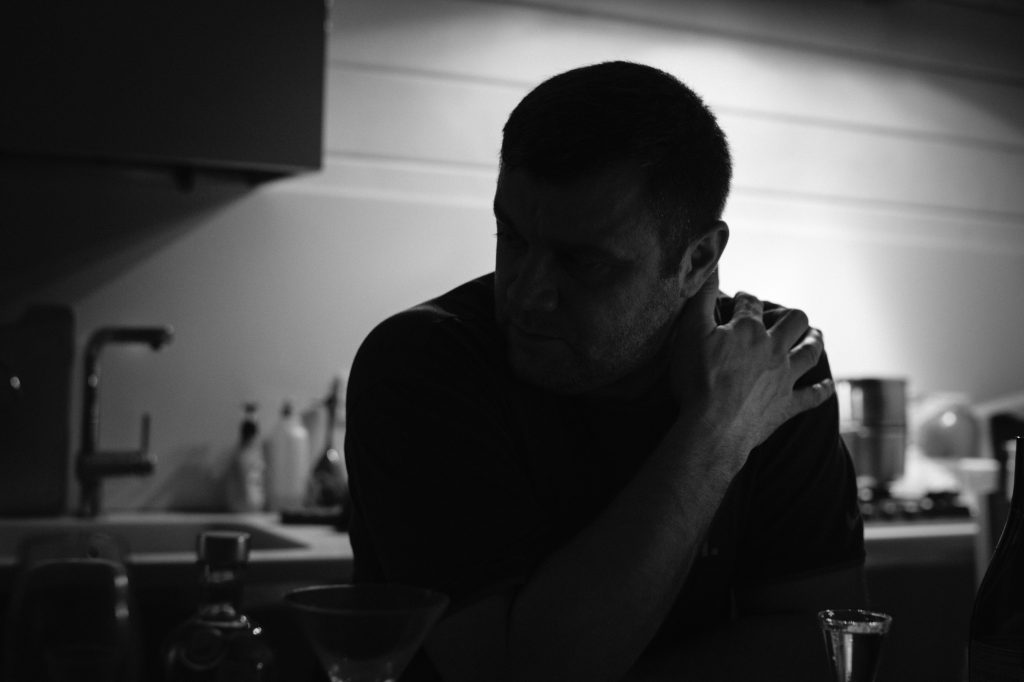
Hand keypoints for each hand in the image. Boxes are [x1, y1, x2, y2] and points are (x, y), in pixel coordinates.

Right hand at [671, 269, 834, 458]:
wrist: (713, 428)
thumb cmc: (697, 380)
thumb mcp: (690, 333)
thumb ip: (700, 298)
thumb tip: (709, 263)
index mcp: (748, 329)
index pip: (750, 303)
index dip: (743, 298)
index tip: (737, 298)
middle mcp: (773, 348)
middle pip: (794, 320)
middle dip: (789, 314)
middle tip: (782, 315)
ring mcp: (784, 377)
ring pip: (810, 351)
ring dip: (814, 340)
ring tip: (814, 335)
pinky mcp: (787, 405)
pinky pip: (813, 395)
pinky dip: (822, 389)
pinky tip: (828, 384)